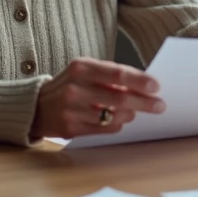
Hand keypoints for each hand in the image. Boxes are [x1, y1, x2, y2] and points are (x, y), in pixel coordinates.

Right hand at [30, 58, 164, 139]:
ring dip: (130, 114)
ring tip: (134, 112)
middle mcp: (75, 88)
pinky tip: (119, 120)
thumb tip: (143, 84)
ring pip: (114, 115)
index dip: (139, 81)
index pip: (117, 74)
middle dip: (144, 102)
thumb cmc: (70, 85)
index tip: (156, 86)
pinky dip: (117, 124)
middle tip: (160, 105)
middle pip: (119, 97)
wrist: (37, 105)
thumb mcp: (84, 71)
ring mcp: (72, 110)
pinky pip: (105, 129)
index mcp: (81, 67)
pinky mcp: (71, 128)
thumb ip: (110, 75)